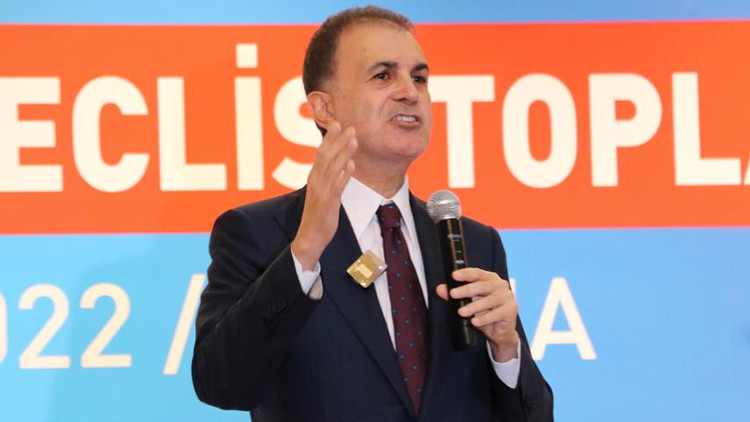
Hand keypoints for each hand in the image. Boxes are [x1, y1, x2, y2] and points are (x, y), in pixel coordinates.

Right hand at [292, 121, 357, 269]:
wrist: (310, 236)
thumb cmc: (318, 215)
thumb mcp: (323, 192)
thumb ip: (330, 177)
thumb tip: (343, 162)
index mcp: (314, 177)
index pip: (321, 153)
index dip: (329, 138)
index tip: (338, 123)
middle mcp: (316, 181)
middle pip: (326, 156)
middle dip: (337, 140)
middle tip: (348, 126)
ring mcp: (321, 191)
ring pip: (332, 167)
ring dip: (343, 152)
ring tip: (354, 139)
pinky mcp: (328, 202)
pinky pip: (337, 186)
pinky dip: (344, 174)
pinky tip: (351, 165)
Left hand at [436, 268, 518, 361]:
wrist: (500, 331)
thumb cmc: (484, 312)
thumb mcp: (468, 303)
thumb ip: (455, 295)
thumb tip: (440, 289)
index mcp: (490, 279)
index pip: (477, 273)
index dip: (466, 274)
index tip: (454, 276)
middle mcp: (500, 285)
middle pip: (482, 286)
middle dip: (466, 290)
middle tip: (453, 294)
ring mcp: (507, 297)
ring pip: (489, 300)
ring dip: (473, 306)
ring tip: (461, 312)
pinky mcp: (511, 310)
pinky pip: (496, 314)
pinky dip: (484, 318)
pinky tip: (474, 321)